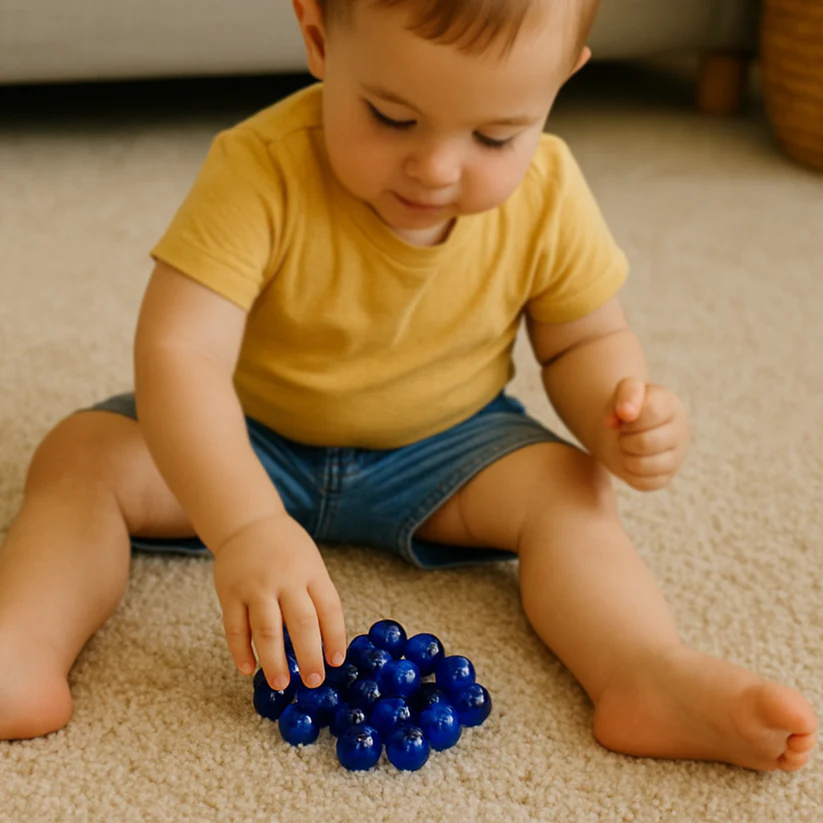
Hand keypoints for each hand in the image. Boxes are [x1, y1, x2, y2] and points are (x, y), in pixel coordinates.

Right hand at [212, 512, 346, 689]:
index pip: (329, 609)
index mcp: (311, 572)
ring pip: (266, 630)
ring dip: (274, 661)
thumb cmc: (286, 549)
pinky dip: (241, 651)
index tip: (336, 662)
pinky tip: (248, 669)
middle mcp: (285, 579)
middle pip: (301, 624)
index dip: (335, 638)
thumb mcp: (310, 564)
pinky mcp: (230, 593)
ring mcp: (256, 586)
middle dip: (309, 657)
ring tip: (281, 684)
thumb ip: (314, 598)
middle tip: (313, 683)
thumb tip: (321, 645)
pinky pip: (235, 628)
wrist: (247, 521)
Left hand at [602, 377, 688, 490]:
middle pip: (645, 443)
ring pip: (642, 465)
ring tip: (626, 446)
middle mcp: (681, 432)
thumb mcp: (626, 389)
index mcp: (671, 405)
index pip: (651, 413)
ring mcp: (677, 457)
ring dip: (624, 456)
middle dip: (624, 438)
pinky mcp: (667, 477)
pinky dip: (629, 473)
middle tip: (623, 434)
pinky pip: (643, 483)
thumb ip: (626, 393)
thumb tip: (625, 413)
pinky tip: (631, 459)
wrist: (632, 428)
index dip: (627, 416)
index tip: (623, 415)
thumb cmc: (631, 406)